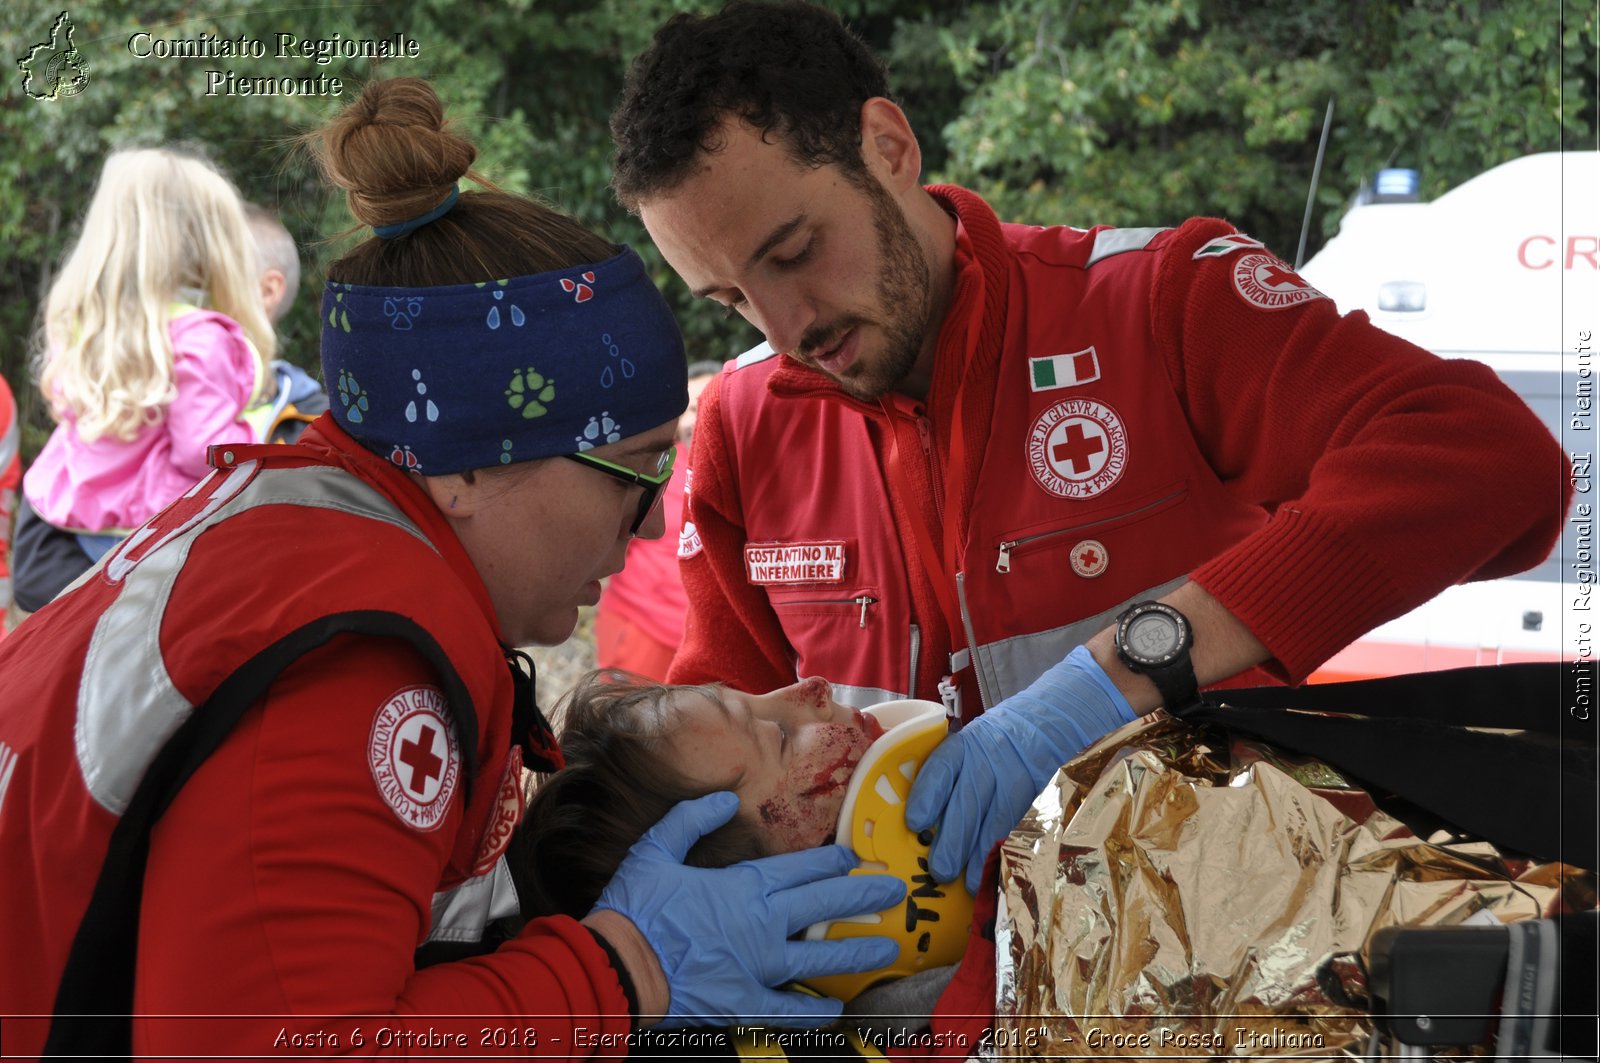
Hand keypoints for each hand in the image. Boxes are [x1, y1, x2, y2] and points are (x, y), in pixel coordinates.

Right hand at [592, 791, 905, 1027]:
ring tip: (888, 946)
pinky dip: (812, 1010)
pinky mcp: (745, 1001)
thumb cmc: (635, 908)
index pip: (802, 870)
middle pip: (824, 904)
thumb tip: (725, 798)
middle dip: (863, 895)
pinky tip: (834, 1009)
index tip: (856, 859)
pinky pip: (789, 1009)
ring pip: (821, 955)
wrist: (617, 966)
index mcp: (744, 886)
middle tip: (893, 890)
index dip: (834, 864)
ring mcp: (758, 965)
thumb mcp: (656, 849)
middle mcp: (762, 923)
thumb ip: (692, 819)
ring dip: (857, 950)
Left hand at [905, 645, 1134, 892]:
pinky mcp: (1042, 792)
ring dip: (981, 854)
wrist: (1050, 720)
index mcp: (965, 745)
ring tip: (968, 882)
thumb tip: (921, 827)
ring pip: (997, 818)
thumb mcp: (971, 746)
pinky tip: (1003, 870)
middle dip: (952, 839)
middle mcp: (990, 759)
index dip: (926, 796)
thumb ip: (950, 777)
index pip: (941, 768)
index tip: (914, 822)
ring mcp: (1019, 776)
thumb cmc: (997, 743)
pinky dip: (1012, 849)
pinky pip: (1025, 825)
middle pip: (968, 801)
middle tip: (939, 870)